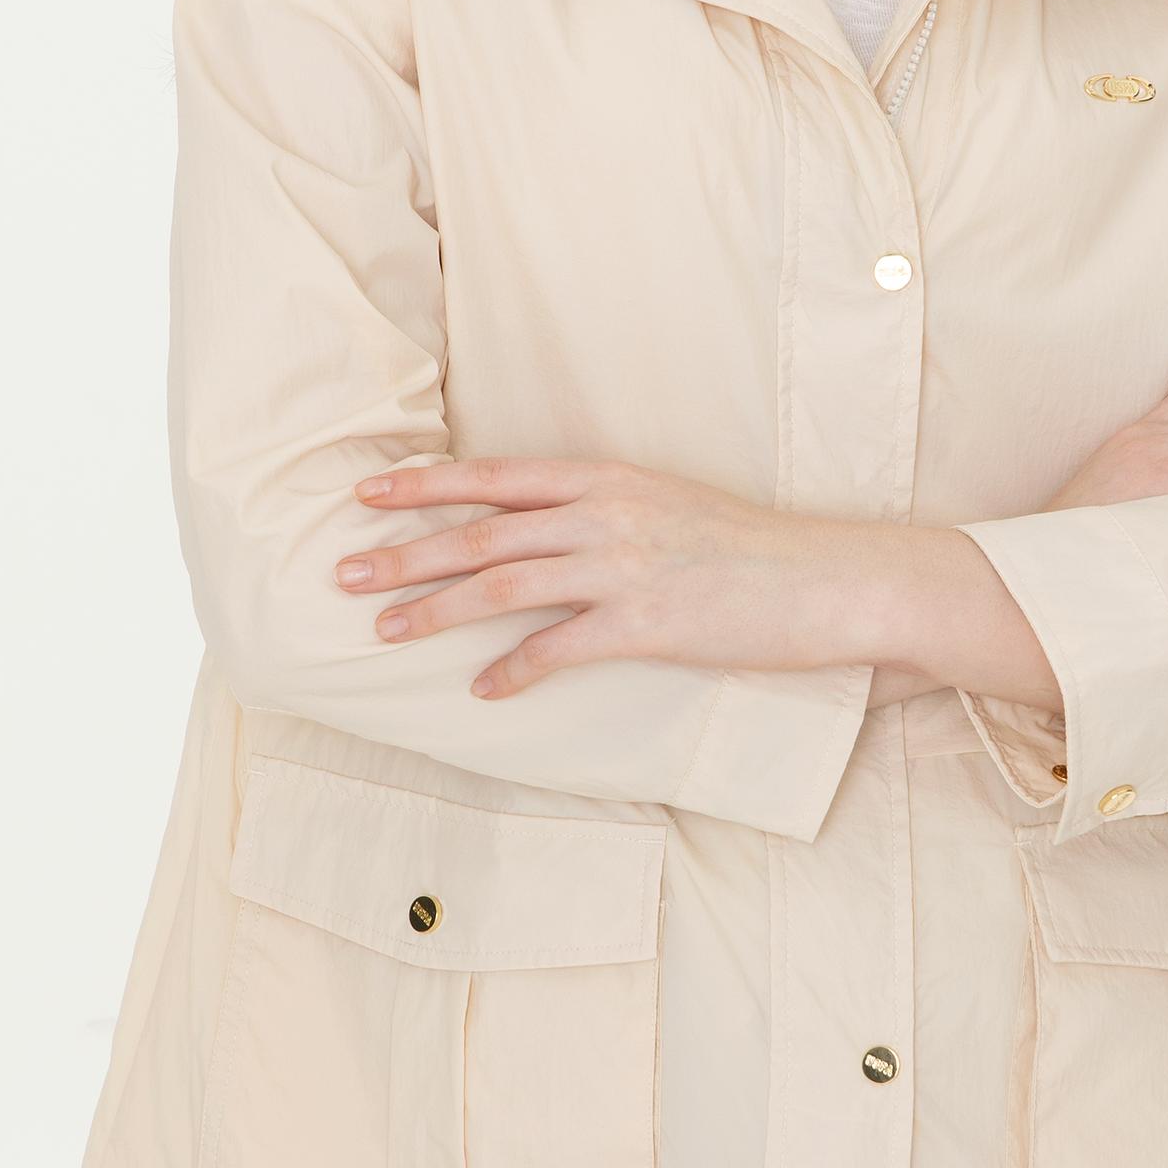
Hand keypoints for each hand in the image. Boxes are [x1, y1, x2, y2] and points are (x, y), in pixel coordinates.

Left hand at [335, 455, 908, 699]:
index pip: (495, 477)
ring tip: (381, 629)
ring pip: (504, 585)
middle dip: (404, 551)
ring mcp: (624, 568)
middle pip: (482, 532)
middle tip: (342, 570)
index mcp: (607, 478)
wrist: (824, 579)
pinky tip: (481, 690)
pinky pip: (559, 647)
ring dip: (434, 609)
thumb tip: (535, 531)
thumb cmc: (745, 547)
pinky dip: (513, 670)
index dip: (426, 485)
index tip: (368, 493)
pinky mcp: (648, 624)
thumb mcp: (664, 506)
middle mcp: (605, 515)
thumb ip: (599, 511)